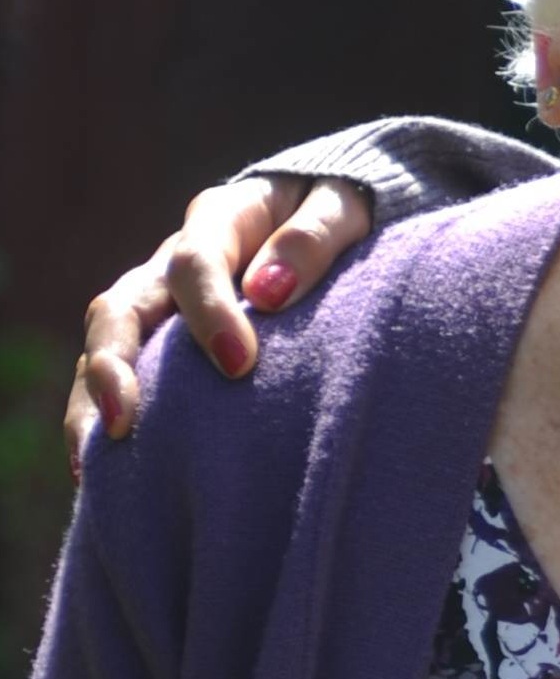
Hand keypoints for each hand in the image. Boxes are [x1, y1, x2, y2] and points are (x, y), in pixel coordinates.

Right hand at [65, 173, 376, 472]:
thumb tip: (268, 292)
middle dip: (116, 363)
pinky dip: (103, 415)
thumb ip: (313, 238)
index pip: (193, 262)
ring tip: (96, 456)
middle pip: (123, 307)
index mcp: (221, 220)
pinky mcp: (166, 342)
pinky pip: (124, 375)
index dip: (207, 311)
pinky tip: (99, 469)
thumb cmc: (345, 215)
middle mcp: (174, 263)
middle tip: (128, 420)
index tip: (239, 364)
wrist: (338, 220)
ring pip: (109, 344)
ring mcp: (164, 303)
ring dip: (95, 397)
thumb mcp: (345, 208)